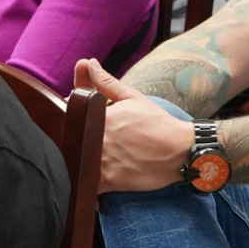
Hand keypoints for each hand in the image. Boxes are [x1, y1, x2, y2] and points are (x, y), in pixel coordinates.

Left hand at [75, 59, 195, 192]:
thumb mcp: (132, 97)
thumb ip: (106, 82)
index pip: (68, 116)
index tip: (77, 122)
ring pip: (75, 162)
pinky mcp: (108, 181)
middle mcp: (96, 139)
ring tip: (86, 159)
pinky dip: (83, 183)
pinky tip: (88, 178)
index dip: (69, 119)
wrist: (180, 151)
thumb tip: (87, 62)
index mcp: (98, 116)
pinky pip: (85, 185)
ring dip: (76, 161)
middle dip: (73, 140)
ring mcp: (101, 161)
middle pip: (70, 140)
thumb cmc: (157, 123)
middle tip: (83, 142)